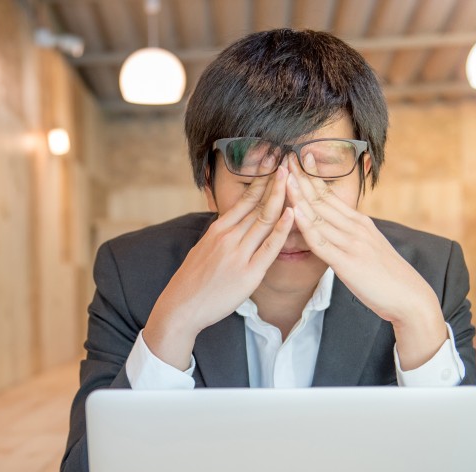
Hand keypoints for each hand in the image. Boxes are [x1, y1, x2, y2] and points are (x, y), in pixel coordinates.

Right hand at [143, 167, 293, 369]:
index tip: (272, 164)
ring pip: (265, 219)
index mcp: (217, 230)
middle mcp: (228, 237)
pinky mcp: (249, 273)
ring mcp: (239, 254)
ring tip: (294, 177)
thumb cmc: (192, 282)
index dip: (261, 180)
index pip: (245, 199)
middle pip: (257, 204)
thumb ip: (220, 236)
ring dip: (281, 196)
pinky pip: (269, 247)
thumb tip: (232, 226)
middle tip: (288, 159)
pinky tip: (293, 213)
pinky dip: (282, 228)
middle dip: (275, 180)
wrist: (181, 307)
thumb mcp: (202, 250)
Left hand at [285, 155, 446, 368]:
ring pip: (319, 215)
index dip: (312, 177)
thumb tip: (333, 231)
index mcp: (359, 223)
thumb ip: (349, 237)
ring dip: (300, 196)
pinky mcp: (347, 263)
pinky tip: (294, 213)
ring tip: (283, 177)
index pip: (330, 195)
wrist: (409, 298)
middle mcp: (355, 227)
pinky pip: (322, 242)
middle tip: (284, 158)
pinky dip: (307, 226)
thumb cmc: (387, 277)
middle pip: (322, 199)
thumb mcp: (367, 249)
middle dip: (302, 178)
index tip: (298, 159)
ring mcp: (352, 243)